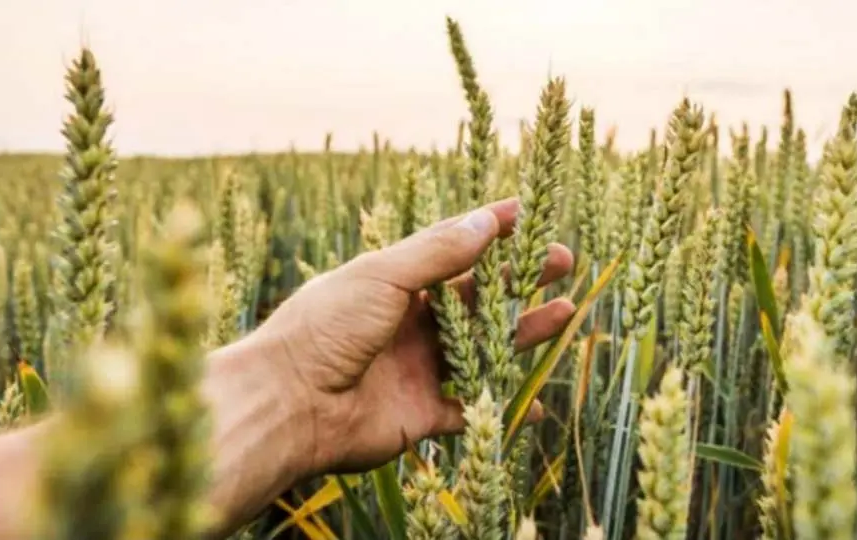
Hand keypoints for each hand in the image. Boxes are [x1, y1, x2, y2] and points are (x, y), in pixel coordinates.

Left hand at [249, 198, 574, 475]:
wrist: (290, 404)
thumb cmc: (326, 327)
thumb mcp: (382, 274)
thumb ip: (438, 252)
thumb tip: (487, 220)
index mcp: (393, 282)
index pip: (451, 247)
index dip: (490, 230)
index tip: (529, 214)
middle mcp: (408, 322)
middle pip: (476, 297)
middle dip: (520, 280)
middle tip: (563, 263)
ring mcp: (416, 368)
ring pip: (483, 348)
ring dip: (522, 332)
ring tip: (566, 314)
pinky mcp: (420, 414)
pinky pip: (469, 409)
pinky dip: (500, 405)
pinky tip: (536, 399)